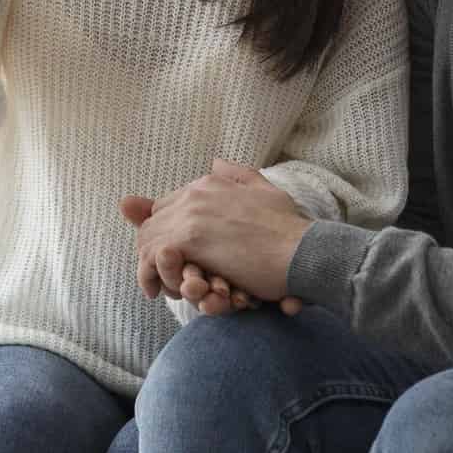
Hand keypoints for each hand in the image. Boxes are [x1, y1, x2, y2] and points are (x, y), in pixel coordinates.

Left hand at [124, 160, 311, 306]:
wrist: (304, 251)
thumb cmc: (290, 228)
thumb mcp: (265, 190)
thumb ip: (238, 175)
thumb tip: (214, 162)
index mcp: (209, 184)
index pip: (168, 205)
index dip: (167, 229)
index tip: (172, 253)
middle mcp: (195, 194)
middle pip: (153, 221)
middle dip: (153, 248)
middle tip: (158, 274)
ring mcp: (191, 215)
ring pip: (148, 238)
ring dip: (150, 264)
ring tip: (154, 286)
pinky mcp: (190, 240)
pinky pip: (153, 257)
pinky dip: (149, 275)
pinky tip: (154, 290)